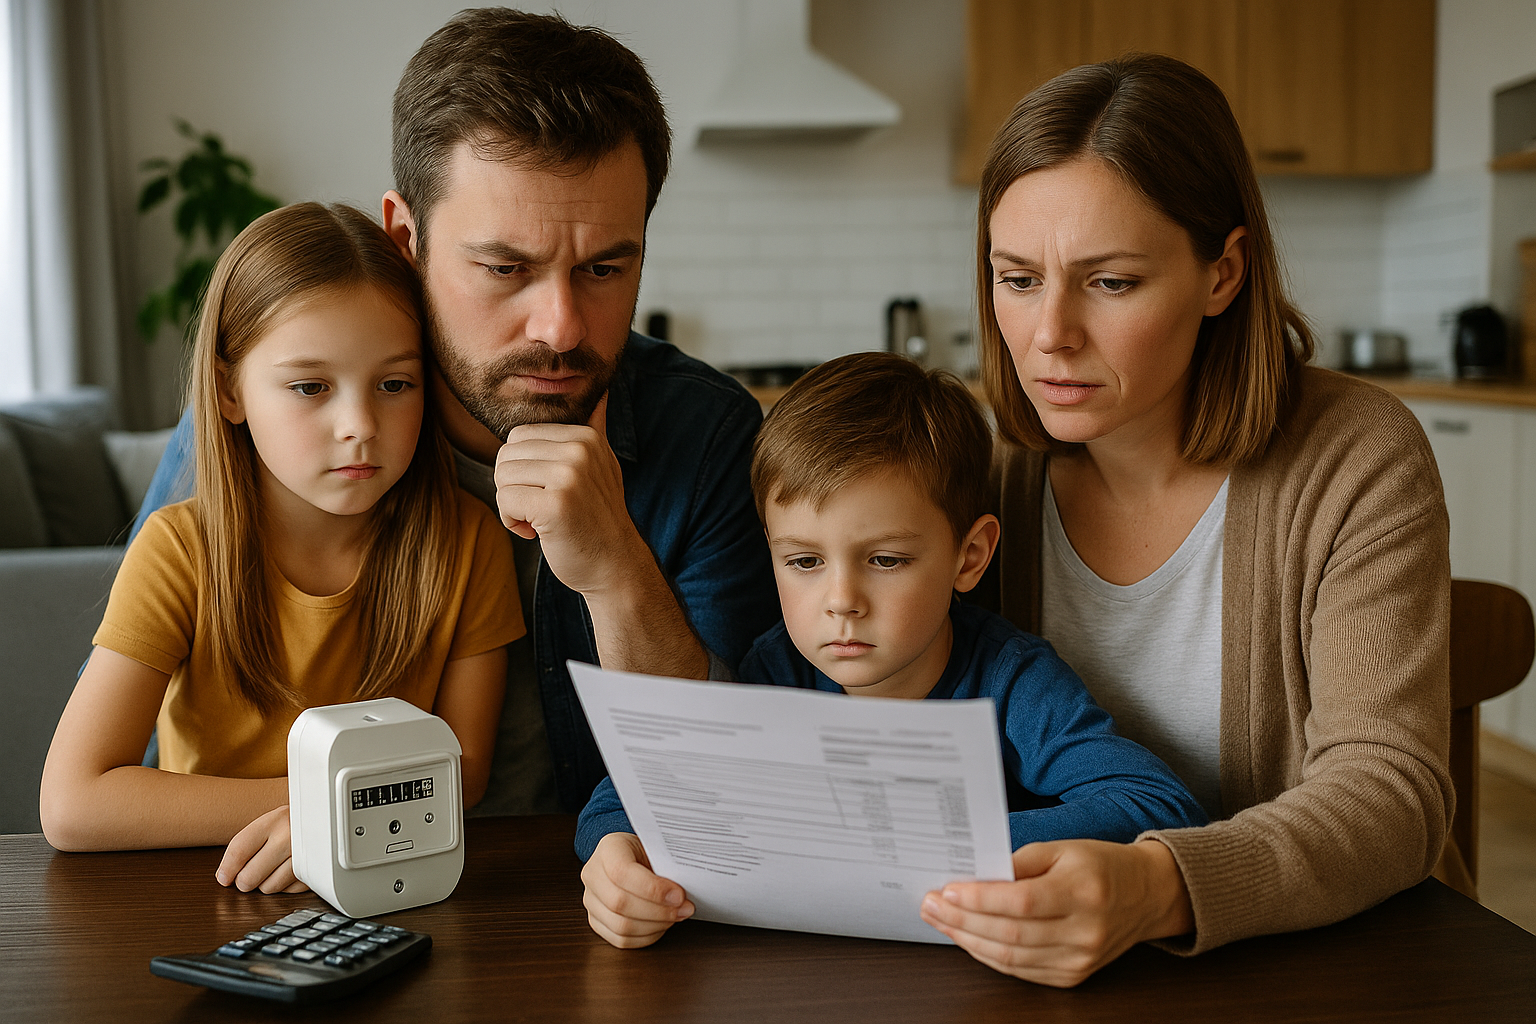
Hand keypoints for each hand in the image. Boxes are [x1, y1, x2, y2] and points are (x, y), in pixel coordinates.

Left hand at [216, 805, 308, 893]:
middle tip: (248, 874)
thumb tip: (225, 876)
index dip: (227, 869)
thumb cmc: (292, 823)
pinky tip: (287, 871)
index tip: (224, 877)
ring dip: (266, 883)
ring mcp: (305, 855)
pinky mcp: (316, 872)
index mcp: (274, 820)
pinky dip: (285, 886)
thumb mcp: (269, 823)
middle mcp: (290, 837)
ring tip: (272, 869)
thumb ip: (245, 846)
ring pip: (268, 888)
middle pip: (249, 876)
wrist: (328, 818)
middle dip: (244, 880)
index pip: (239, 850)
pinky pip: (289, 892)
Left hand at [494, 395, 647, 597]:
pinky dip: (512, 522)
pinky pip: (505, 500)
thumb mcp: (603, 467)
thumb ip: (596, 429)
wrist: (616, 565)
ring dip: (512, 506)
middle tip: (541, 508)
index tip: (549, 492)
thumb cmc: (598, 519)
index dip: (524, 469)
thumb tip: (601, 392)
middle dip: (513, 486)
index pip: (519, 436)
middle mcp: (579, 451)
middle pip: (506, 454)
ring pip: (502, 477)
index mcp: (585, 437)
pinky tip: (537, 532)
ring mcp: (569, 476)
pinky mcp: (555, 504)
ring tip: (541, 520)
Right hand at [581, 832, 693, 948]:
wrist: (631, 857)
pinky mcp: (596, 921)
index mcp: (608, 849)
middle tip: (684, 909)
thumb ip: (666, 868)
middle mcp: (593, 874)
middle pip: (619, 903)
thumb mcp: (656, 849)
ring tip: (675, 917)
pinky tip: (661, 925)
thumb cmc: (646, 852)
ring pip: (620, 925)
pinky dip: (646, 937)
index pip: (622, 873)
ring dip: (655, 926)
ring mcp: (591, 900)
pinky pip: (620, 940)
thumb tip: (682, 897)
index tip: (679, 895)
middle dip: (658, 911)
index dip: (652, 889)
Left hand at [918, 838, 1191, 987]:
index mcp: (1082, 891)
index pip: (1020, 902)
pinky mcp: (1074, 975)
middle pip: (1010, 934)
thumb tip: (973, 877)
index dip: (979, 899)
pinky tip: (969, 938)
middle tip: (931, 906)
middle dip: (962, 921)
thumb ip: (1018, 863)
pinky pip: (1021, 971)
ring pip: (1011, 958)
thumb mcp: (1063, 848)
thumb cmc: (1101, 866)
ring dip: (968, 940)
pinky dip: (990, 956)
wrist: (1147, 895)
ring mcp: (1080, 959)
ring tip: (941, 922)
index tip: (947, 890)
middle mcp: (1084, 931)